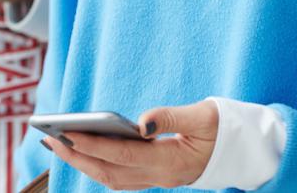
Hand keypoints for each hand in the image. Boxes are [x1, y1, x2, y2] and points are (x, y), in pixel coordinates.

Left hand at [44, 100, 218, 189]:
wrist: (247, 152)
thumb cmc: (226, 129)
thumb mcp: (205, 117)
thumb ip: (172, 117)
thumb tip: (142, 121)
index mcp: (172, 161)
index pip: (124, 155)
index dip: (94, 145)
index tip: (68, 133)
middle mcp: (162, 176)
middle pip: (111, 173)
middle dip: (78, 158)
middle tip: (50, 139)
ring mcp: (160, 179)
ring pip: (113, 178)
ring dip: (84, 164)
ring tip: (58, 144)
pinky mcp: (157, 175)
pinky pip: (122, 175)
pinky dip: (99, 164)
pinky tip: (82, 149)